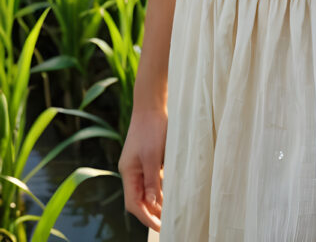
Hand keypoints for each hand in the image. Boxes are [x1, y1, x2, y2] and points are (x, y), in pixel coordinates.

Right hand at [118, 108, 166, 230]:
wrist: (152, 105)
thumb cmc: (151, 128)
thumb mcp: (153, 156)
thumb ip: (152, 180)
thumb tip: (153, 203)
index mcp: (128, 172)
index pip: (133, 203)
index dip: (145, 216)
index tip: (159, 226)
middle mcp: (132, 171)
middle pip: (139, 199)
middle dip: (151, 212)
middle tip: (167, 223)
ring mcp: (140, 165)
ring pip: (147, 190)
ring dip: (157, 202)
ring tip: (170, 213)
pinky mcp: (149, 159)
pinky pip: (153, 179)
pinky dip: (160, 189)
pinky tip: (171, 194)